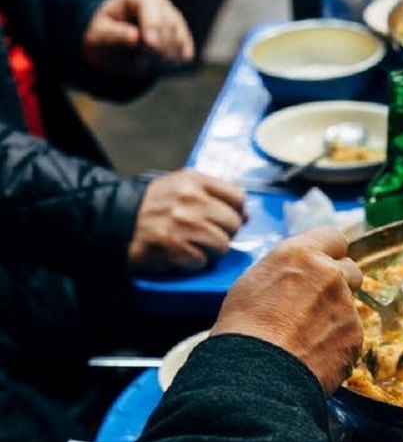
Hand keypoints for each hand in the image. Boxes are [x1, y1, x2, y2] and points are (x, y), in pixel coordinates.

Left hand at [83, 0, 194, 79]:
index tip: (150, 44)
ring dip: (162, 57)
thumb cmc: (104, 38)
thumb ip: (115, 36)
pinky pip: (185, 53)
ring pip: (178, 41)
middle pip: (168, 24)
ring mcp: (175, 19)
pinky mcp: (183, 37)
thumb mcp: (100, 37)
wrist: (115, 48)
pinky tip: (157, 62)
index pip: (151, 6)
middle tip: (139, 60)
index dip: (153, 24)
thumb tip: (135, 37)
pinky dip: (172, 63)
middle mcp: (160, 2)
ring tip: (144, 59)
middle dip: (155, 46)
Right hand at [127, 169, 247, 273]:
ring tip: (196, 246)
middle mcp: (189, 198)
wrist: (116, 222)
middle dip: (226, 234)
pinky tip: (182, 254)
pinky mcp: (173, 245)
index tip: (227, 219)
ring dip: (212, 250)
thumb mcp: (181, 187)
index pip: (238, 197)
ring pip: (223, 244)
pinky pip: (204, 260)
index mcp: (194, 180)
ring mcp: (181, 222)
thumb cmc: (155, 207)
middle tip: (208, 236)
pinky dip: (196, 262)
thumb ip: (214, 195)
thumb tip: (247, 215)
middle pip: (234, 223)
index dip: (237, 212)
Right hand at [212, 226, 364, 395]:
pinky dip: (337, 344)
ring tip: (305, 338)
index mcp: (301, 255)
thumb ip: (286, 272)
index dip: (330, 253)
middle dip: (340, 284)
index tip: (325, 265)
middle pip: (351, 270)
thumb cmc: (242, 329)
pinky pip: (351, 335)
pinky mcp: (355, 335)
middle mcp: (330, 274)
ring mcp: (346, 305)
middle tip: (317, 305)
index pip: (333, 237)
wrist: (256, 372)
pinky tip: (313, 355)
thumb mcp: (253, 283)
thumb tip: (296, 275)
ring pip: (350, 306)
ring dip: (335, 317)